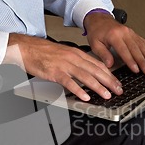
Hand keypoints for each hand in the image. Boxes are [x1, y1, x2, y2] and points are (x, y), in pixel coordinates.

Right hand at [3, 33, 122, 101]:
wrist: (26, 48)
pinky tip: (85, 96)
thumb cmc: (43, 52)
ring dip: (98, 87)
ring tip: (106, 95)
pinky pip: (69, 82)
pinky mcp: (55, 72)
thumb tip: (87, 72)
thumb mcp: (64, 54)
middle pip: (95, 70)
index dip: (110, 74)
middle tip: (118, 90)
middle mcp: (73, 58)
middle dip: (109, 81)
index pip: (98, 64)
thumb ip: (76, 62)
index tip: (117, 82)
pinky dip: (78, 90)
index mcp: (76, 53)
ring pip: (85, 76)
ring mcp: (64, 65)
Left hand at [84, 12, 144, 73]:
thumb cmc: (97, 32)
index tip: (136, 69)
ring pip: (143, 46)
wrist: (100, 19)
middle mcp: (125, 33)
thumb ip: (103, 54)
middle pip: (136, 49)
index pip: (124, 50)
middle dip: (144, 61)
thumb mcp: (95, 44)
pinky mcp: (135, 34)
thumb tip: (110, 65)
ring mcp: (131, 33)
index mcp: (114, 35)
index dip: (131, 61)